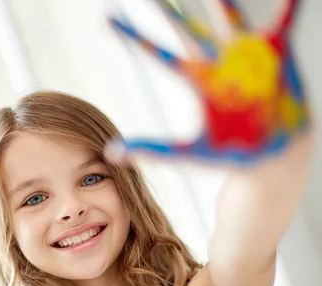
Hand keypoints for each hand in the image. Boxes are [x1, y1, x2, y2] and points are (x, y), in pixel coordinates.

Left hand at [106, 0, 309, 164]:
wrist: (275, 158)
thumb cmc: (232, 156)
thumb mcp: (190, 155)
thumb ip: (153, 151)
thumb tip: (110, 152)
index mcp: (196, 80)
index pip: (156, 53)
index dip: (133, 36)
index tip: (107, 20)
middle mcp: (218, 63)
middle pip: (189, 29)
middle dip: (170, 11)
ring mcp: (247, 58)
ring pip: (229, 21)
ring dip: (219, 3)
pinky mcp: (277, 56)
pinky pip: (283, 25)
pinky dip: (288, 8)